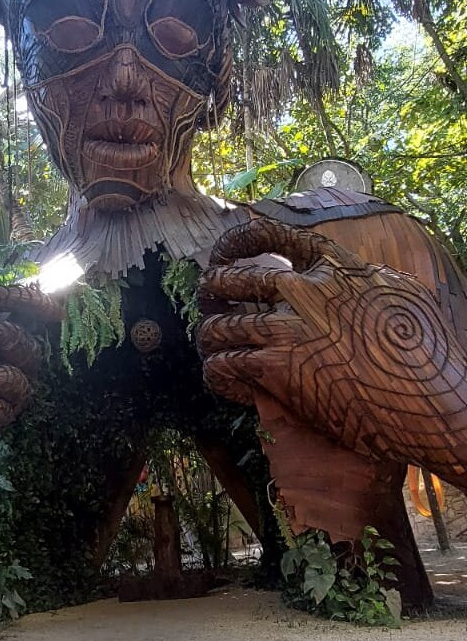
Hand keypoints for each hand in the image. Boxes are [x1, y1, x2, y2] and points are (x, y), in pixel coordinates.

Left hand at [197, 217, 466, 486]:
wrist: (431, 404)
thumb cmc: (426, 354)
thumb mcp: (400, 293)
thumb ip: (363, 276)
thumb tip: (347, 269)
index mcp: (333, 267)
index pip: (269, 237)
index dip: (236, 242)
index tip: (224, 253)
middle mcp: (303, 291)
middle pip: (228, 279)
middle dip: (210, 292)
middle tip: (209, 306)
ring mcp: (286, 330)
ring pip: (218, 326)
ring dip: (210, 339)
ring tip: (214, 349)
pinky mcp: (275, 370)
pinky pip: (223, 366)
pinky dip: (218, 374)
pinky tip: (226, 381)